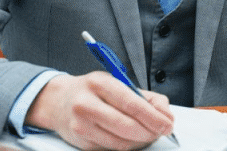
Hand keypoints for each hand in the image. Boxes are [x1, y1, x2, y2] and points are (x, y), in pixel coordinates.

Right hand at [26, 72, 174, 150]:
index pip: (131, 103)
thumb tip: (166, 113)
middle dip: (150, 131)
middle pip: (127, 126)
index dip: (153, 117)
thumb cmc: (92, 91)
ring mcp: (81, 125)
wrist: (58, 101)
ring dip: (141, 141)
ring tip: (149, 133)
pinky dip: (128, 145)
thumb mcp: (116, 82)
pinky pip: (112, 149)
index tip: (168, 123)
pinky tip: (133, 138)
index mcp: (99, 83)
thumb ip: (144, 96)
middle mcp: (86, 104)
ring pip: (121, 142)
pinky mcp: (82, 143)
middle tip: (162, 130)